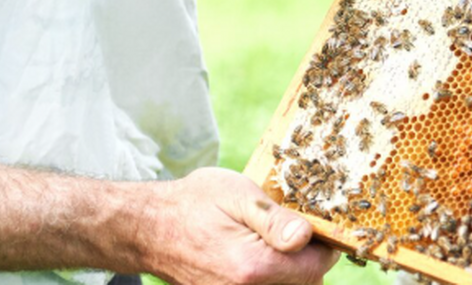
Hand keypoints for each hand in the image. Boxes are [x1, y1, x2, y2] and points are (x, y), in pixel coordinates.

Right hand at [142, 168, 337, 284]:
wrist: (148, 228)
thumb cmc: (193, 204)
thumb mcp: (238, 196)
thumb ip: (276, 221)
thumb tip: (306, 238)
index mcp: (253, 268)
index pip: (317, 268)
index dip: (324, 245)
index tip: (314, 226)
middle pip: (306, 284)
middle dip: (308, 260)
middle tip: (294, 232)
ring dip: (289, 271)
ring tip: (273, 244)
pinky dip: (269, 278)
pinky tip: (258, 258)